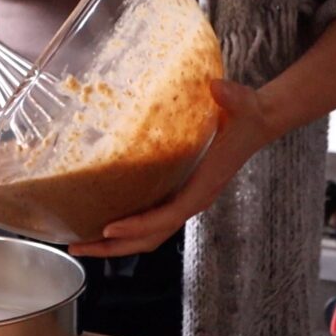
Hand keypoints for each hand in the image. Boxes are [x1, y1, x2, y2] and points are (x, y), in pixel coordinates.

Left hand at [68, 80, 279, 257]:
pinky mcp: (177, 196)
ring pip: (147, 236)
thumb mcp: (242, 103)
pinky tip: (100, 223)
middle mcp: (191, 202)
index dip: (137, 225)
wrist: (257, 124)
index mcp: (202, 188)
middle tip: (78, 247)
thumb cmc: (246, 117)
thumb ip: (232, 95)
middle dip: (114, 247)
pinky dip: (125, 229)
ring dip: (114, 244)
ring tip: (80, 243)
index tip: (108, 228)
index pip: (166, 216)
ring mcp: (183, 202)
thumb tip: (217, 87)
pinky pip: (149, 222)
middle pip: (149, 238)